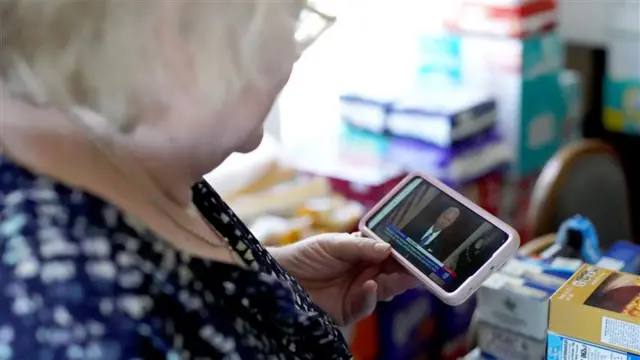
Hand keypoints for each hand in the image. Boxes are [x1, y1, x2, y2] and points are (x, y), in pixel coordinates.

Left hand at [272, 233, 417, 326]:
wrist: (279, 276)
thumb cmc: (305, 254)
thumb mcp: (332, 243)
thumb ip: (360, 246)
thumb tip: (389, 248)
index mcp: (363, 254)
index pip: (389, 253)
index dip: (404, 252)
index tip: (419, 249)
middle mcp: (365, 273)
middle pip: (393, 273)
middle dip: (407, 270)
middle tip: (420, 266)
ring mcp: (358, 292)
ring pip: (385, 290)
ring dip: (394, 283)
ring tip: (400, 276)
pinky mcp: (348, 310)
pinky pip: (366, 306)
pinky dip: (370, 296)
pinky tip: (371, 286)